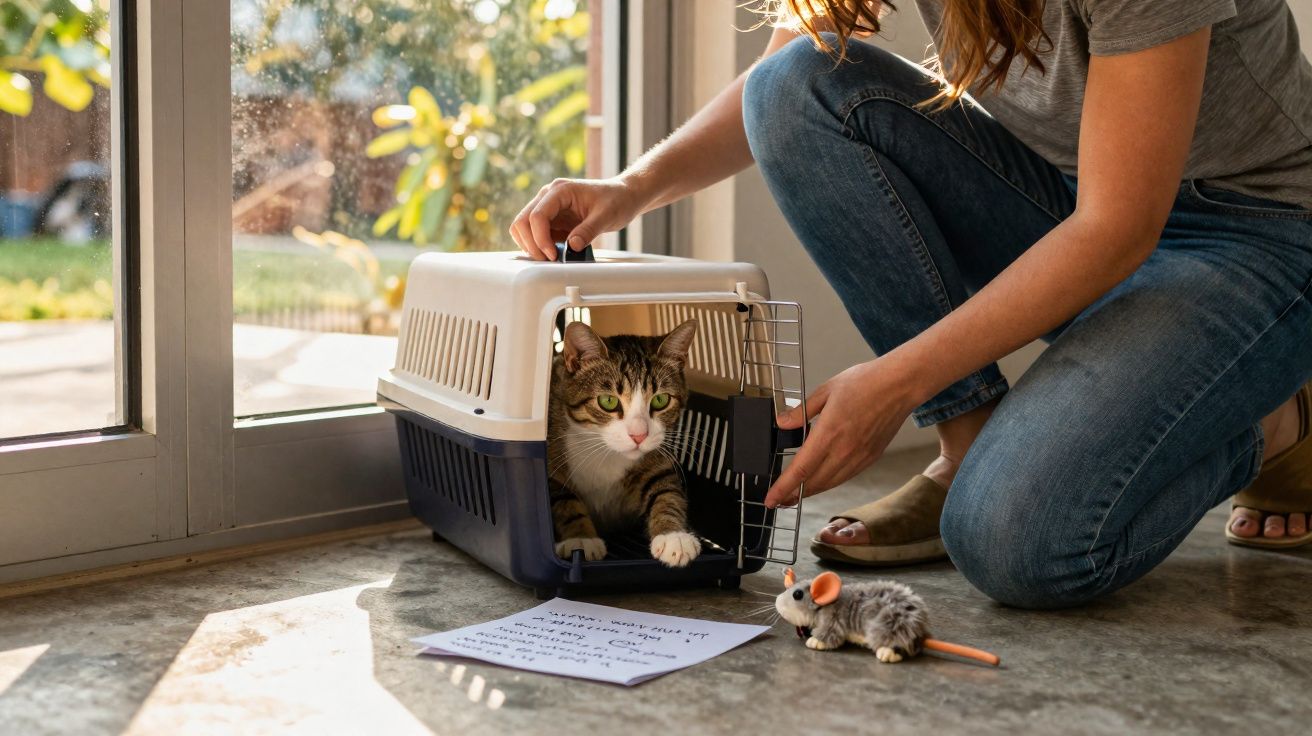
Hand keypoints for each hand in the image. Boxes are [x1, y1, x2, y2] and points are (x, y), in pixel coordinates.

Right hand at [508, 176, 646, 259]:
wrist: (623, 196)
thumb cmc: (616, 200)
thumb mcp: (606, 216)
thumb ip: (588, 231)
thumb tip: (572, 247)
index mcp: (559, 191)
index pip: (537, 215)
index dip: (540, 239)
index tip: (553, 255)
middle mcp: (548, 196)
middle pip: (522, 221)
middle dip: (531, 244)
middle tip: (549, 260)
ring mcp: (547, 207)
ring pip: (523, 228)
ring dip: (532, 245)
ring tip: (551, 258)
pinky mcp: (551, 219)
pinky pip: (534, 234)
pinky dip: (539, 246)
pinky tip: (555, 253)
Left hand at [766, 358, 919, 507]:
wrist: (900, 385)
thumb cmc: (866, 382)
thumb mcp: (826, 390)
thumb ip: (802, 411)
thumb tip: (782, 423)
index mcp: (829, 433)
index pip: (800, 470)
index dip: (783, 488)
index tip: (770, 500)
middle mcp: (844, 450)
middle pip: (813, 483)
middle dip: (792, 495)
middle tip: (778, 500)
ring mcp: (859, 456)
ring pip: (830, 483)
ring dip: (811, 491)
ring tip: (795, 494)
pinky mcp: (871, 457)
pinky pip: (845, 476)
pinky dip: (829, 482)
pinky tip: (821, 480)